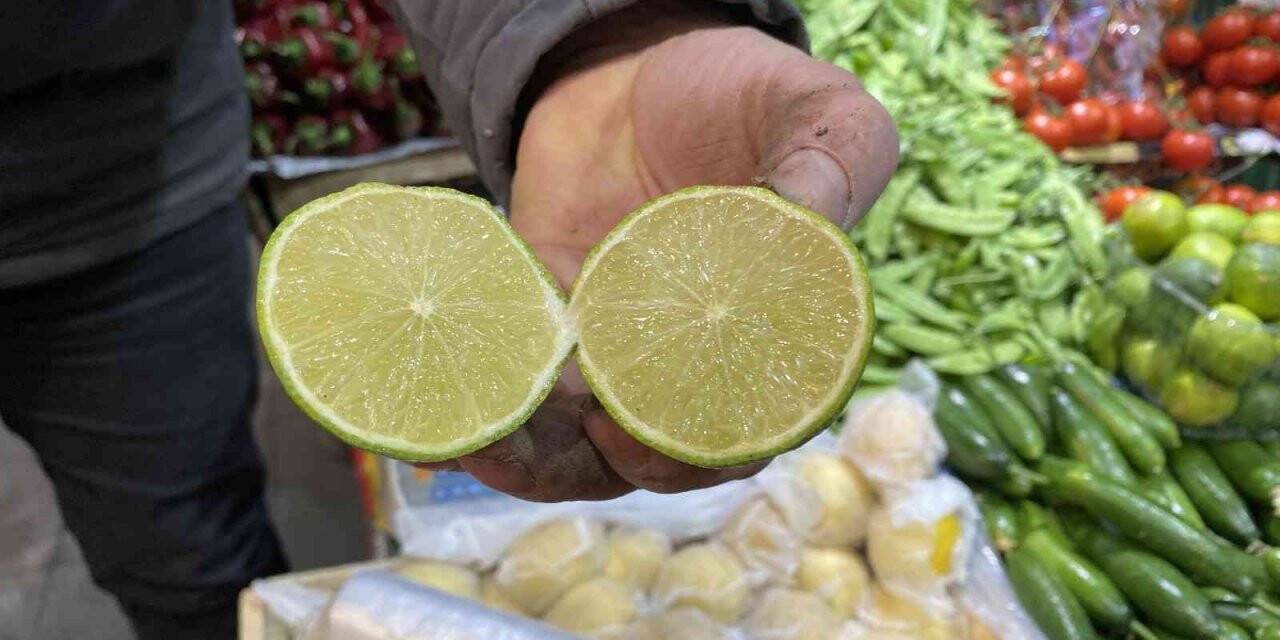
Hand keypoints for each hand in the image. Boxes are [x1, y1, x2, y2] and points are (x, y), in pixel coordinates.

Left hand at [423, 1, 897, 500]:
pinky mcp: (545, 321)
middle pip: (650, 454)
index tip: (644, 428)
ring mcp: (611, 348)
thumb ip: (826, 165)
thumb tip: (804, 222)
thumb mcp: (814, 112)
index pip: (742, 431)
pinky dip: (480, 401)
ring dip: (526, 455)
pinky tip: (437, 417)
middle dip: (601, 459)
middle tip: (565, 426)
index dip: (698, 452)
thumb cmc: (746, 94)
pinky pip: (512, 379)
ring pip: (573, 440)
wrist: (638, 61)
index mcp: (767, 344)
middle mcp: (687, 364)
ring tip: (477, 441)